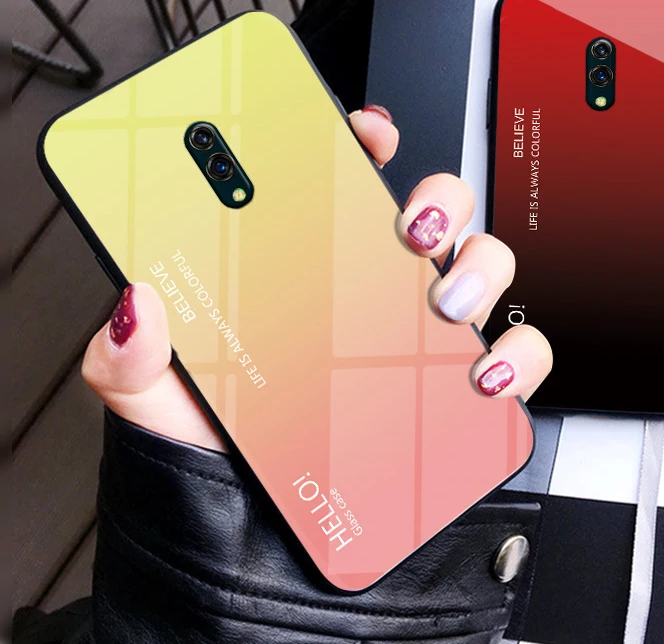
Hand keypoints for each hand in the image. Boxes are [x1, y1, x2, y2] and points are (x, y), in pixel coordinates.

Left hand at [82, 105, 552, 449]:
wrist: (259, 550)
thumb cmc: (217, 465)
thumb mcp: (159, 404)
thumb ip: (131, 356)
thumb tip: (135, 304)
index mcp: (304, 278)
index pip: (340, 187)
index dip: (360, 142)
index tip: (364, 130)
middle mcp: (369, 300)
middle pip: (428, 213)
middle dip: (436, 198)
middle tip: (408, 225)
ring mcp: (418, 342)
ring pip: (481, 268)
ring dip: (478, 268)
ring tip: (441, 302)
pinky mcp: (456, 394)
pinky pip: (514, 356)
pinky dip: (516, 355)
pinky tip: (481, 372)